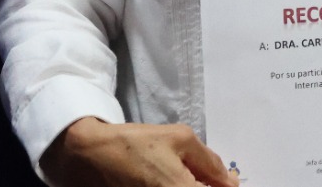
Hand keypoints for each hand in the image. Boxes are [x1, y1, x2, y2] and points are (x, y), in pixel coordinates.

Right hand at [40, 117, 238, 186]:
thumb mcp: (180, 139)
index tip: (227, 181)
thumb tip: (230, 182)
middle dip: (207, 186)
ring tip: (182, 175)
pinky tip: (172, 180)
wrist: (90, 155)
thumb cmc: (136, 144)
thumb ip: (210, 162)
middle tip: (206, 177)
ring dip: (193, 186)